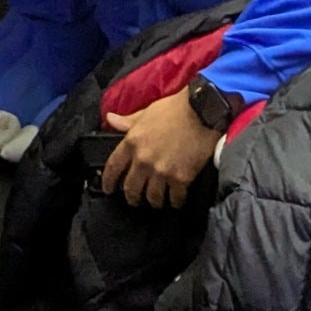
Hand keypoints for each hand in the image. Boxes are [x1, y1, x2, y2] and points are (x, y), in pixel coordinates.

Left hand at [102, 87, 216, 207]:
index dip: (108, 181)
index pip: (113, 168)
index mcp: (132, 143)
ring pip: (152, 197)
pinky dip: (175, 201)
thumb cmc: (174, 109)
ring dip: (154, 201)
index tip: (108, 189)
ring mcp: (162, 171)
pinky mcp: (181, 179)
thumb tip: (110, 119)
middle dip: (132, 197)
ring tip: (157, 201)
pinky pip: (175, 198)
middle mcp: (143, 161)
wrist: (202, 111)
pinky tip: (176, 200)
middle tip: (135, 200)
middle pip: (131, 188)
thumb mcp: (147, 113)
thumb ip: (128, 122)